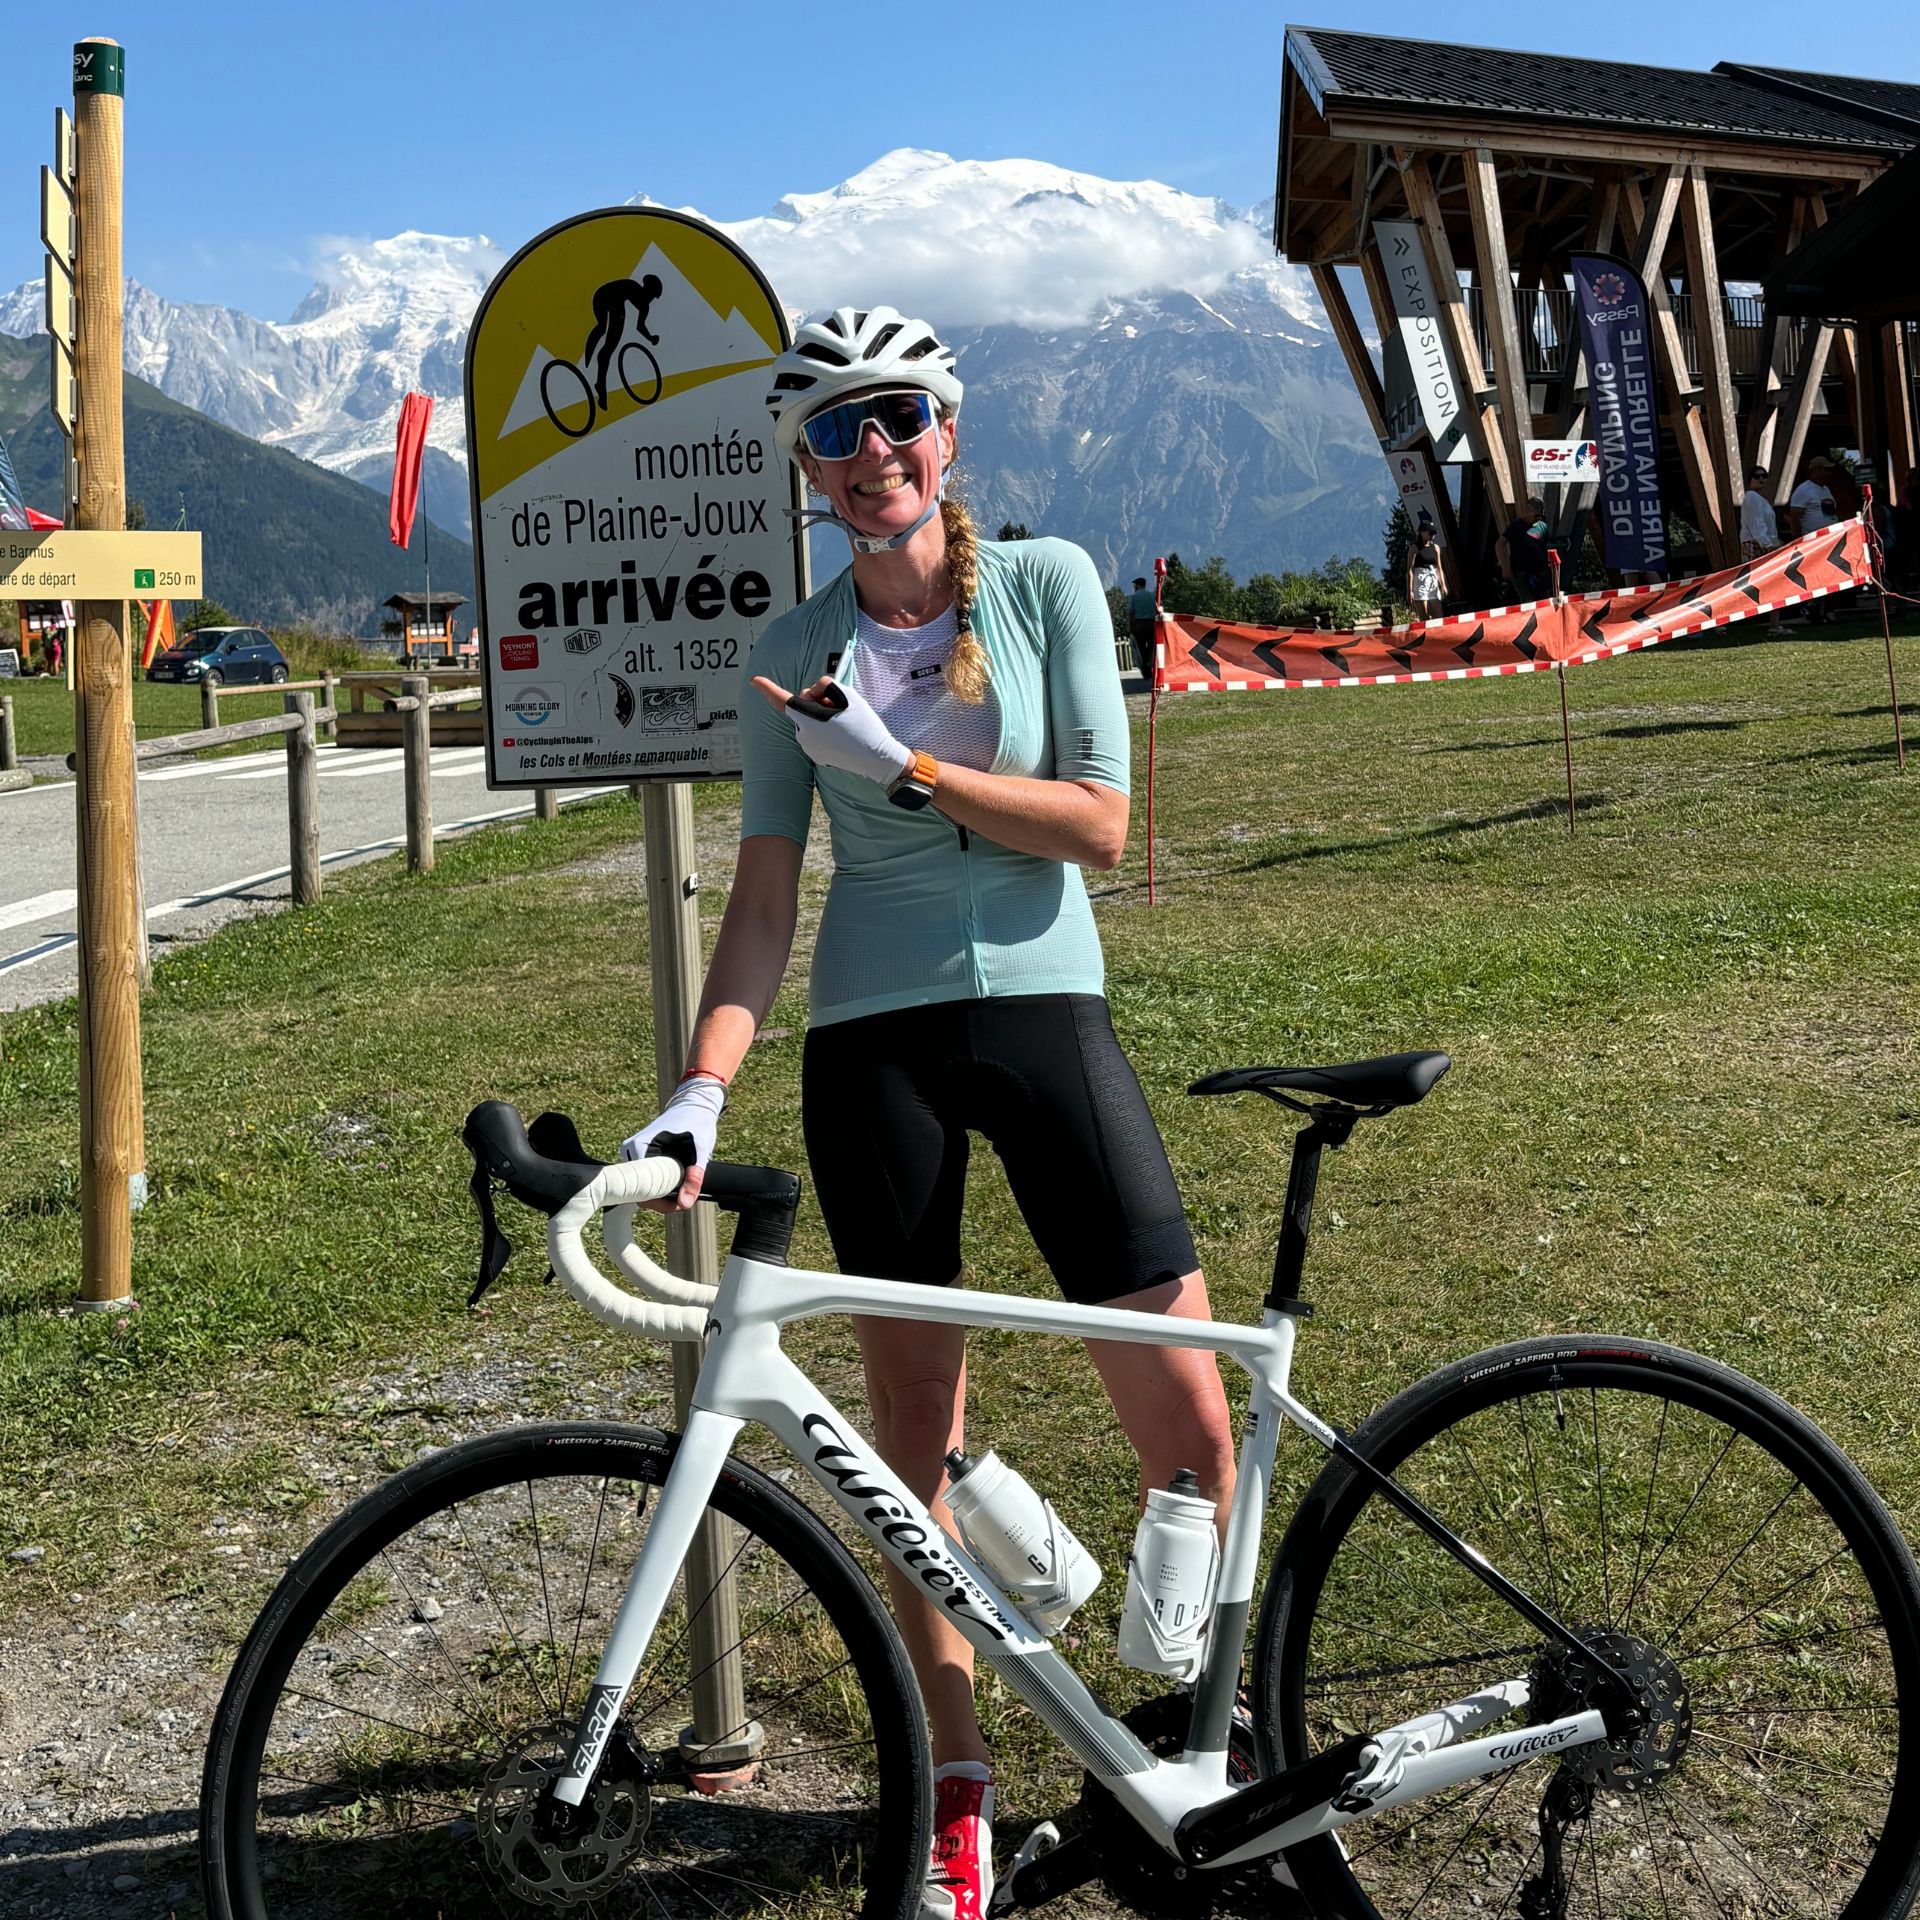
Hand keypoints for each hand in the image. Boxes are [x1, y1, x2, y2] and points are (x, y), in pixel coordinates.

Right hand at [620, 1074, 724, 1210]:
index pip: (641, 1190)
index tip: (681, 1203)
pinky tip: (678, 1181)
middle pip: (642, 1191)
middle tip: (687, 1197)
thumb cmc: (696, 1122)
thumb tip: (686, 1202)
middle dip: (664, 1199)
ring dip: (665, 1192)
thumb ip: (694, 1177)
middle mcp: (631, 1151)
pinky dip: (663, 1183)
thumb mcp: (699, 1151)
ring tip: (685, 1188)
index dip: (661, 1203)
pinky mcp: (641, 1156)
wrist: (695, 1105)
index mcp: (639, 1148)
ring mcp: (634, 1154)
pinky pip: (648, 1178)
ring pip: (645, 1186)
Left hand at [751, 673, 912, 786]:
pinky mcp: (816, 755)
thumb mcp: (847, 695)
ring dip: (822, 715)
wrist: (876, 758)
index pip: (783, 700)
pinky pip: (815, 733)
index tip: (754, 680)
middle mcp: (803, 734)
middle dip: (817, 700)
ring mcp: (808, 747)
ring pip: (809, 719)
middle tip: (839, 707)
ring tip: (845, 722)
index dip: (767, 688)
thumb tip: (814, 693)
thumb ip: (825, 686)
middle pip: (802, 705)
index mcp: (808, 719)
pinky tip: (843, 734)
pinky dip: (825, 728)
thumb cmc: (863, 725)